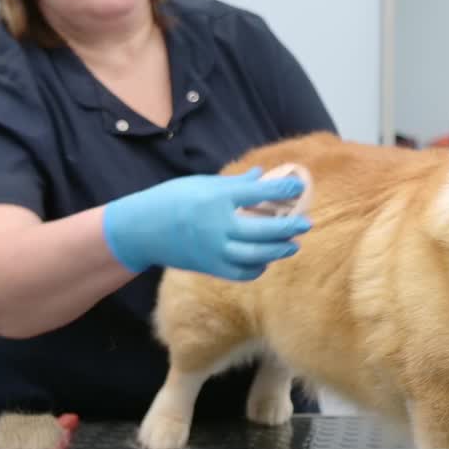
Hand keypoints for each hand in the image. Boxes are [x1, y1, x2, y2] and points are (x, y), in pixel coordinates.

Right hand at [102, 168, 310, 279]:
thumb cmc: (172, 200)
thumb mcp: (203, 184)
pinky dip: (257, 268)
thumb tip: (261, 175)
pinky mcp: (210, 267)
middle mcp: (218, 226)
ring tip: (293, 245)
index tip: (299, 186)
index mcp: (216, 199)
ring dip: (278, 251)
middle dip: (288, 228)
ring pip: (256, 255)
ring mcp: (214, 250)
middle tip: (305, 224)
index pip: (258, 193)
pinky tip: (266, 260)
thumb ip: (236, 184)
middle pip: (263, 230)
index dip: (283, 189)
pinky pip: (241, 273)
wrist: (142, 230)